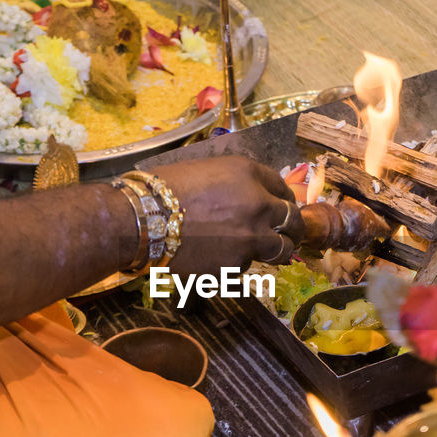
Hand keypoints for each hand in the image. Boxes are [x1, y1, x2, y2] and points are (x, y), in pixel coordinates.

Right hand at [148, 156, 304, 274]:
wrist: (142, 220)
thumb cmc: (165, 188)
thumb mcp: (208, 169)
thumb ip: (240, 181)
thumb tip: (257, 194)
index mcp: (250, 176)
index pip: (285, 190)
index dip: (285, 200)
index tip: (284, 207)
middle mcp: (258, 207)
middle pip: (295, 225)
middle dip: (295, 231)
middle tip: (291, 236)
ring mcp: (249, 241)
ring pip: (276, 252)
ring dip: (270, 251)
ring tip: (254, 251)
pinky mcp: (233, 268)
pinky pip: (244, 268)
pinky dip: (234, 264)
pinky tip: (213, 257)